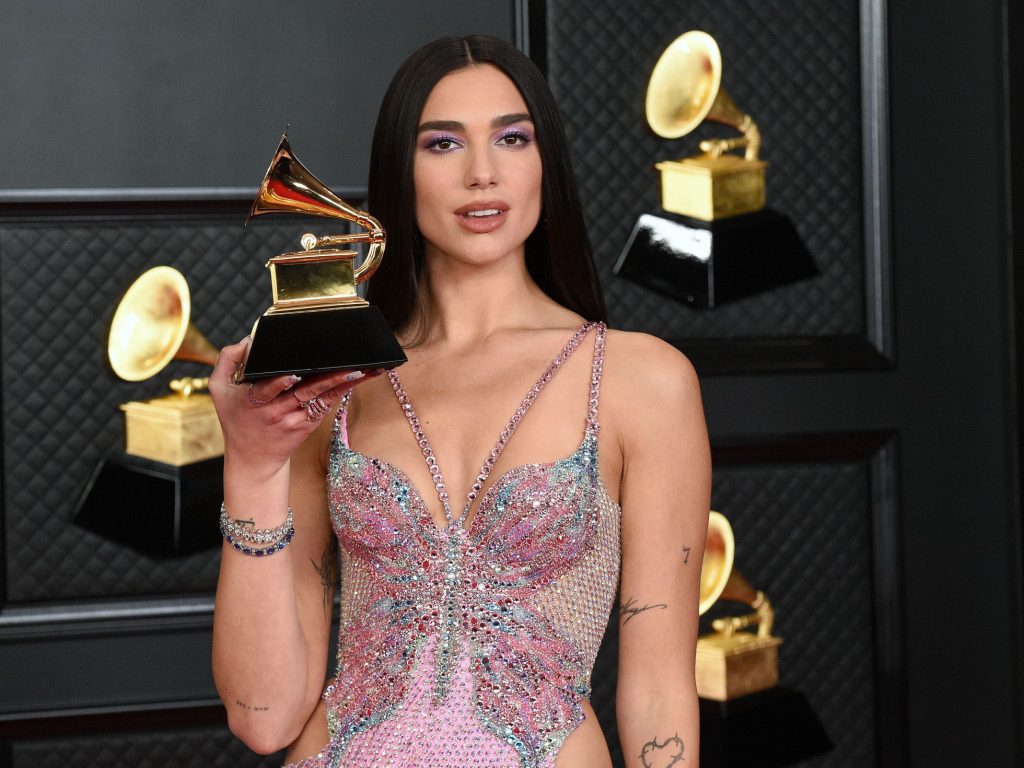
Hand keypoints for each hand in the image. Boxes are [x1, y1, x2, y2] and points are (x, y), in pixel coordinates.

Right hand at [208, 337, 381, 473]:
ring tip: (362, 370)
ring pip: (321, 399)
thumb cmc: (237, 418)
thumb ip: (228, 360)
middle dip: (328, 379)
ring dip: (343, 385)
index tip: (294, 373)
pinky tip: (356, 380)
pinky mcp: (307, 425)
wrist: (253, 459)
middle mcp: (276, 411)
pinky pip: (325, 406)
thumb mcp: (220, 390)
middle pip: (305, 392)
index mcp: (253, 400)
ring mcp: (294, 420)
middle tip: (350, 367)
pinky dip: (341, 393)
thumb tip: (250, 339)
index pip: (269, 388)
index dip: (282, 381)